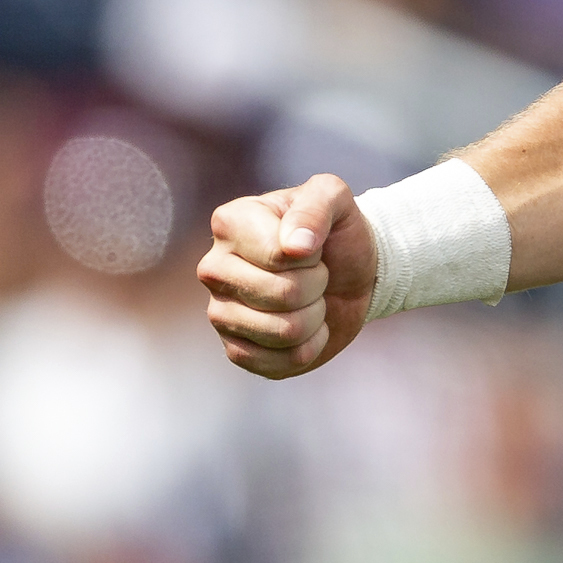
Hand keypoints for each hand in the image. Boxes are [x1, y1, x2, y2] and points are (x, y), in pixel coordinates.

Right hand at [199, 174, 375, 378]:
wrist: (348, 273)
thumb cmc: (335, 231)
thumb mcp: (335, 198)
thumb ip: (316, 206)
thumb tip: (295, 246)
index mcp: (229, 222)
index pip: (277, 255)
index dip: (311, 255)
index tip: (313, 245)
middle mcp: (213, 268)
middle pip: (282, 295)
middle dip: (316, 285)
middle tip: (316, 273)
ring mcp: (220, 313)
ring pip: (285, 331)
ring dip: (315, 316)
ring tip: (311, 297)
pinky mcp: (236, 351)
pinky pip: (282, 363)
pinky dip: (310, 346)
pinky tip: (306, 326)